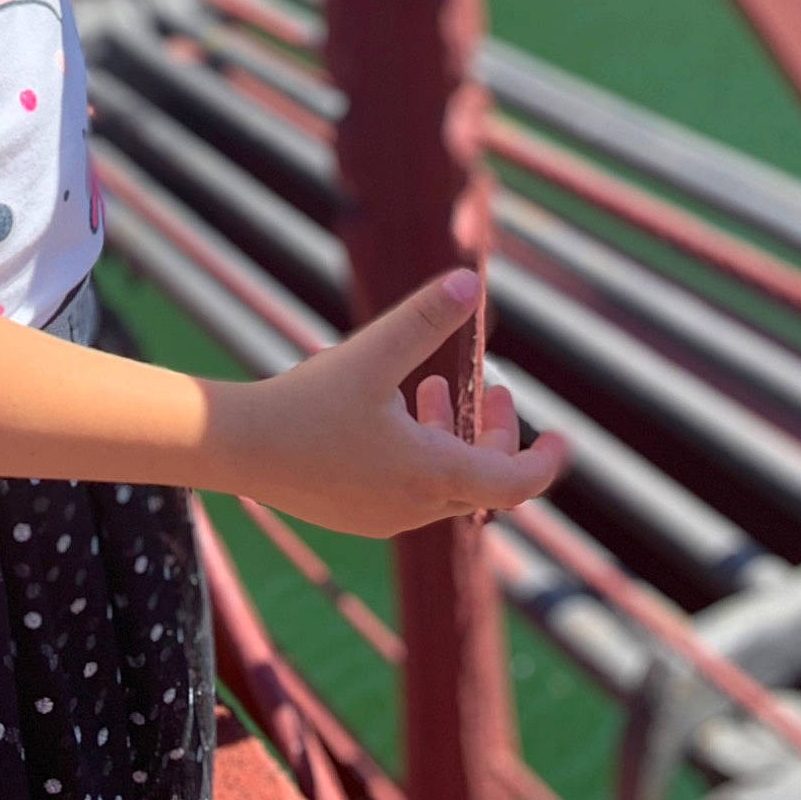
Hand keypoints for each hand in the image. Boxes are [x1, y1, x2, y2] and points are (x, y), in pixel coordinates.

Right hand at [222, 270, 567, 536]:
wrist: (237, 449)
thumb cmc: (305, 403)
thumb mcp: (370, 352)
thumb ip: (423, 318)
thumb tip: (471, 281)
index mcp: (431, 474)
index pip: (515, 484)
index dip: (546, 461)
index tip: (563, 436)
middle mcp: (415, 507)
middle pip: (482, 482)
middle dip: (496, 435)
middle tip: (497, 391)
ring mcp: (384, 517)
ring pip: (444, 484)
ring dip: (453, 438)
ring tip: (434, 388)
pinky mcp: (356, 516)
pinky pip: (409, 491)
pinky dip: (420, 454)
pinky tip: (388, 411)